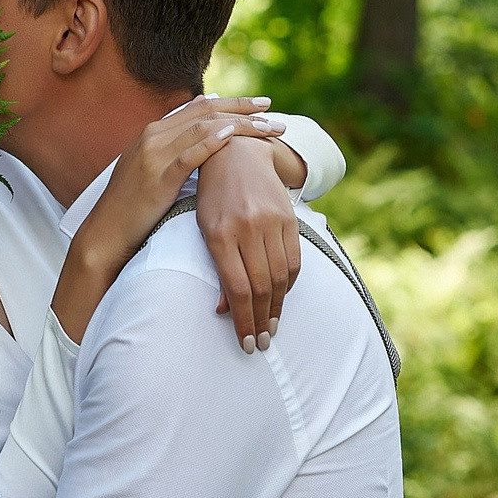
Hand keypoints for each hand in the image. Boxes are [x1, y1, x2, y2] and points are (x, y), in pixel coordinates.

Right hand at [52, 97, 287, 347]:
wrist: (105, 234)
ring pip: (204, 127)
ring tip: (268, 126)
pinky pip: (190, 153)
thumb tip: (204, 144)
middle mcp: (154, 135)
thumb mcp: (153, 173)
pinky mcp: (157, 175)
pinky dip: (213, 142)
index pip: (199, 107)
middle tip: (272, 108)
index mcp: (154, 132)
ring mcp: (154, 153)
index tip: (260, 105)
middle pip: (206, 111)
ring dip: (240, 124)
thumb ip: (175, 155)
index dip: (232, 103)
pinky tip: (234, 136)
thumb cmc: (132, 209)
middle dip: (242, 108)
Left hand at [194, 132, 304, 351]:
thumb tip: (226, 310)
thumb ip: (217, 270)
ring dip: (277, 308)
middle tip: (260, 344)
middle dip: (261, 321)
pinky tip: (282, 297)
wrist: (237, 153)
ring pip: (280, 277)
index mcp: (219, 234)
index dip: (243, 321)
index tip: (246, 343)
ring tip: (271, 327)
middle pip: (261, 288)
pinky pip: (293, 260)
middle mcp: (247, 228)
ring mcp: (270, 222)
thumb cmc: (213, 196)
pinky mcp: (288, 218)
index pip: (238, 289)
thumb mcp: (204, 229)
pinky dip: (289, 284)